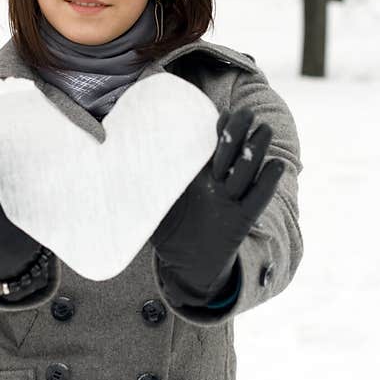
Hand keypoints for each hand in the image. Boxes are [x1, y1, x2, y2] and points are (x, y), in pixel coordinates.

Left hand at [149, 108, 283, 306]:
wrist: (187, 266)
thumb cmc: (169, 233)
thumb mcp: (150, 207)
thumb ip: (136, 188)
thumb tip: (104, 165)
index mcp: (196, 178)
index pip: (210, 148)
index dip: (219, 130)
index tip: (221, 113)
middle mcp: (217, 185)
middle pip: (232, 153)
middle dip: (239, 133)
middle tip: (244, 112)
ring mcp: (230, 202)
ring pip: (246, 171)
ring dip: (255, 151)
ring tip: (263, 129)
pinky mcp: (240, 222)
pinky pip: (256, 200)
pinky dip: (266, 183)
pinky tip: (275, 166)